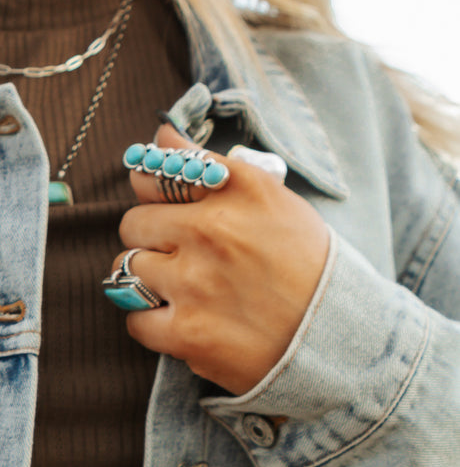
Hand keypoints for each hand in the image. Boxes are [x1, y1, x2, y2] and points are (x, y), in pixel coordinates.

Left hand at [115, 124, 330, 396]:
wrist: (337, 334)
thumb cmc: (306, 263)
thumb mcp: (271, 197)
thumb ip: (210, 165)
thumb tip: (159, 132)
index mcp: (233, 191)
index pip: (155, 173)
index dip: (154, 193)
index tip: (167, 208)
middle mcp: (210, 231)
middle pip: (133, 224)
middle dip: (149, 238)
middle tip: (179, 255)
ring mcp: (194, 284)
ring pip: (128, 269)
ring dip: (147, 279)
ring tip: (183, 288)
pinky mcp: (187, 334)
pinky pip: (135, 320)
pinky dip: (150, 322)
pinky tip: (179, 319)